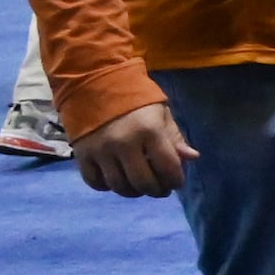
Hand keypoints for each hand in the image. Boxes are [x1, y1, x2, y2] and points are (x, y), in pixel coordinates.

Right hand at [74, 101, 194, 196]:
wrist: (94, 82)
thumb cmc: (134, 98)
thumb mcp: (160, 112)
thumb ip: (174, 136)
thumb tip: (192, 158)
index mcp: (149, 130)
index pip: (168, 167)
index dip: (176, 180)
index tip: (177, 182)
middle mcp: (124, 143)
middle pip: (143, 183)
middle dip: (157, 190)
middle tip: (161, 189)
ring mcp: (100, 151)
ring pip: (119, 186)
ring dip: (134, 192)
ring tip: (141, 185)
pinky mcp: (82, 154)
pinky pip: (95, 182)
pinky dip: (107, 187)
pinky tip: (117, 179)